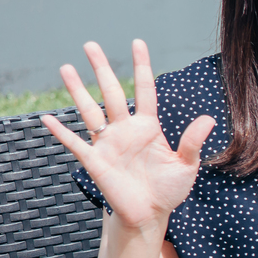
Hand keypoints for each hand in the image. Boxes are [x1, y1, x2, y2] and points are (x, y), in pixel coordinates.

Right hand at [40, 41, 214, 234]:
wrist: (150, 214)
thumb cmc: (168, 189)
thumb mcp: (186, 165)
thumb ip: (192, 142)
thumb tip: (209, 119)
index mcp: (148, 127)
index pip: (144, 90)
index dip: (141, 67)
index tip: (137, 43)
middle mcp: (125, 130)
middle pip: (111, 93)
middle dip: (101, 69)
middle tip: (90, 44)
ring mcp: (108, 143)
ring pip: (89, 111)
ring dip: (77, 91)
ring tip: (66, 68)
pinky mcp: (95, 161)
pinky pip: (75, 143)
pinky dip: (62, 132)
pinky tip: (48, 118)